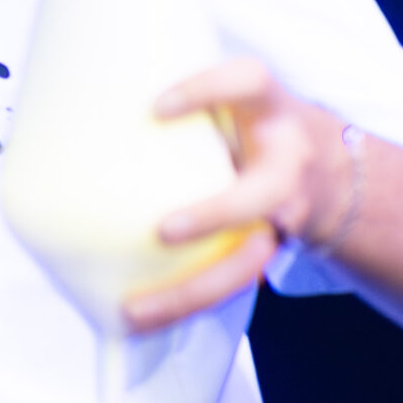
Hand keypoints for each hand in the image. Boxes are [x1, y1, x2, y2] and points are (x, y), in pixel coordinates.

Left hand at [121, 55, 348, 332]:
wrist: (328, 168)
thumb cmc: (252, 122)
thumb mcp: (234, 96)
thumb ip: (185, 100)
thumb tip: (74, 98)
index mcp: (269, 107)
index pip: (246, 83)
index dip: (207, 90)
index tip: (155, 107)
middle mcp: (286, 162)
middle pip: (266, 196)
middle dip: (216, 216)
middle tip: (163, 231)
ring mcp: (284, 216)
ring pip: (249, 263)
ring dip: (193, 290)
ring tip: (136, 310)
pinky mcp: (265, 252)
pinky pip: (228, 286)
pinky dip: (184, 305)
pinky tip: (139, 319)